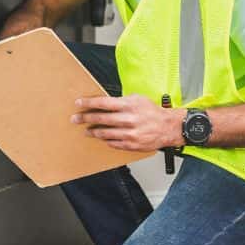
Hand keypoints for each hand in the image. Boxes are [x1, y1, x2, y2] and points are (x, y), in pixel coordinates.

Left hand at [70, 95, 184, 152]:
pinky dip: (106, 140)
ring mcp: (129, 133)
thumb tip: (103, 103)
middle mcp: (128, 119)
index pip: (103, 103)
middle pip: (100, 119)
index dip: (88, 103)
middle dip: (85, 118)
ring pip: (104, 133)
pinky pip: (112, 143)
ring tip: (87, 130)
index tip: (79, 103)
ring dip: (93, 132)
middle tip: (76, 118)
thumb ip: (120, 101)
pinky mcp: (131, 144)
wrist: (168, 127)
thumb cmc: (152, 112)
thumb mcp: (137, 99)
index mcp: (129, 105)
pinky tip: (102, 138)